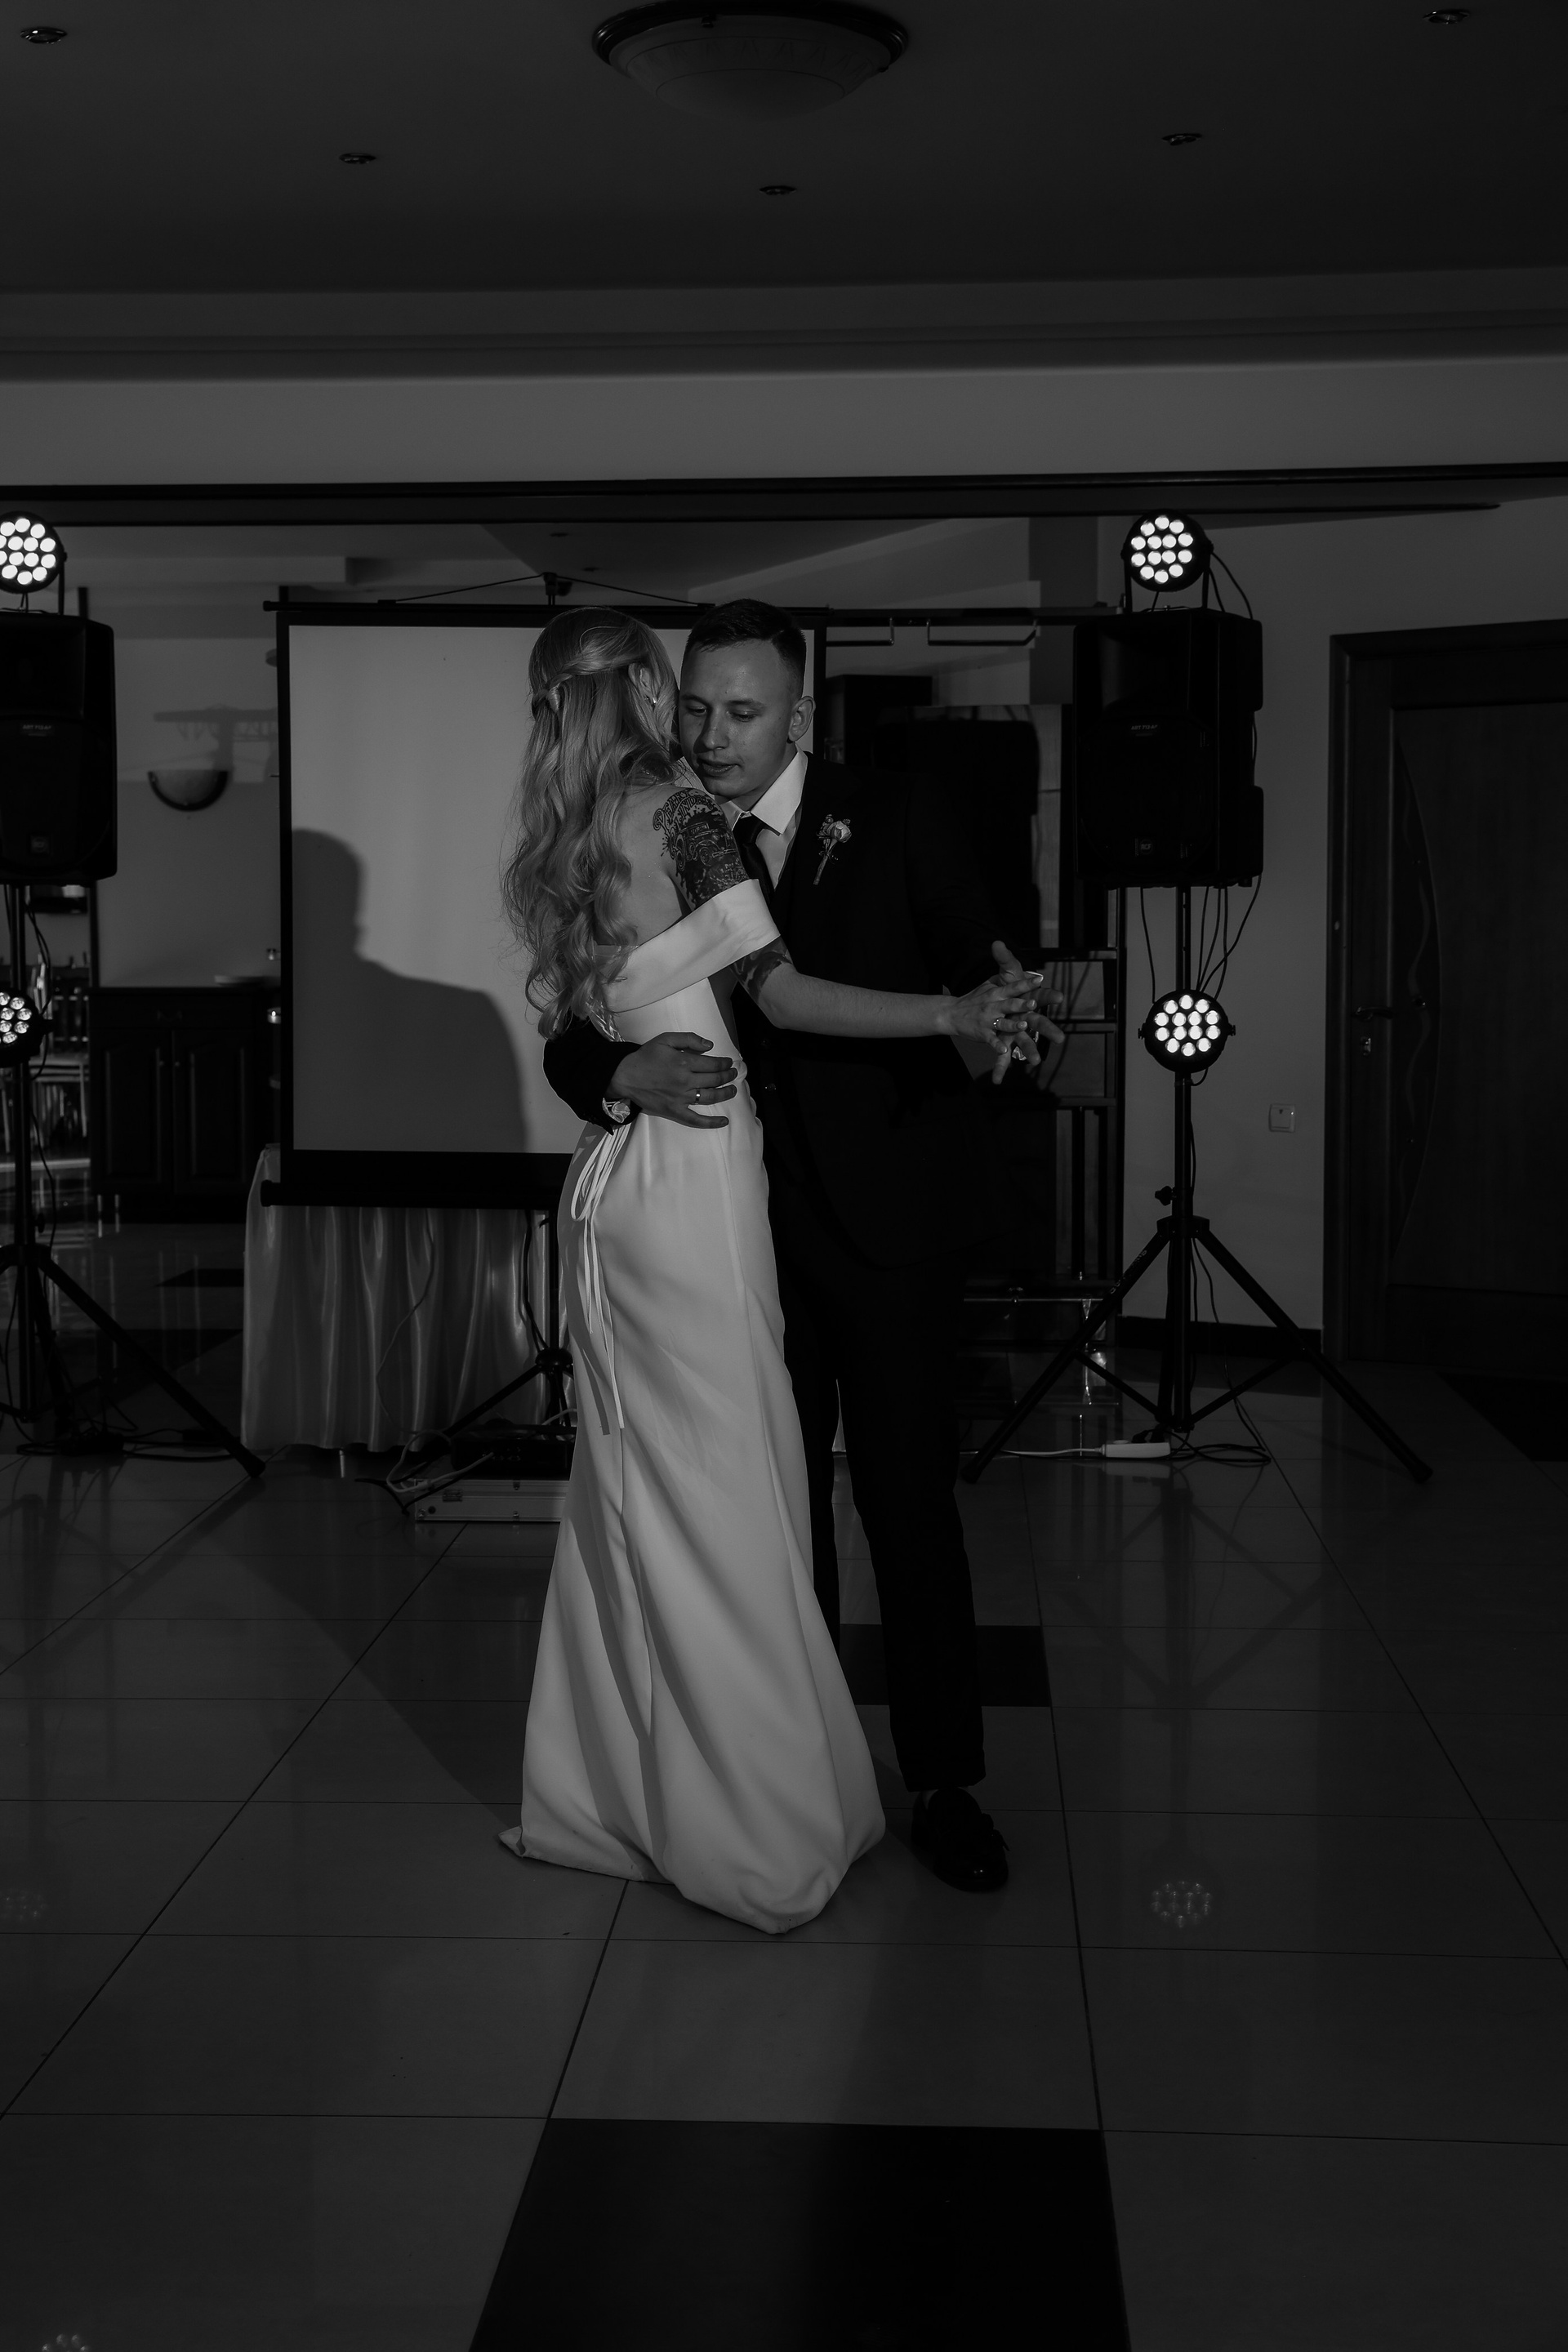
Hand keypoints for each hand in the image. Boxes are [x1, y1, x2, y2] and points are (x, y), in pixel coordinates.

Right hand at [610, 1032, 736, 1129]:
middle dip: (728, 1076)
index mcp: (685, 1062)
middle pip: (715, 1080)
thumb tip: (710, 1045)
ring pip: (711, 1097)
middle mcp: (686, 1081)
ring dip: (726, 1093)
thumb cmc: (644, 1057)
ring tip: (733, 1090)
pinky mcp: (675, 1111)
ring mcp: (682, 1098)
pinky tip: (724, 1121)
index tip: (729, 1063)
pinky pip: (696, 1120)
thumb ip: (688, 1039)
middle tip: (733, 1074)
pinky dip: (712, 1122)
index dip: (725, 1063)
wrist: (625, 1077)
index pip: (713, 1064)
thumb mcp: (665, 1039)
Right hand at [942, 962, 1040, 1082]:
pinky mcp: (983, 1034)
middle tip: (1034, 1004)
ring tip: (1023, 1025)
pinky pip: (991, 1040)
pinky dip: (997, 1046)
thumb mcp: (987, 985)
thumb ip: (1003, 979)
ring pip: (1003, 1023)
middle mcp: (993, 1006)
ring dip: (1012, 1025)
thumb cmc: (974, 998)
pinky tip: (1003, 1051)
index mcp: (996, 993)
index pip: (1013, 987)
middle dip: (1022, 1005)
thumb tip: (1020, 968)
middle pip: (1010, 1004)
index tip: (1040, 979)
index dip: (1026, 983)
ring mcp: (988, 1021)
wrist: (951, 1013)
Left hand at [988, 939, 1064, 1079]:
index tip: (1059, 997)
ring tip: (1036, 1062)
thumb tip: (997, 943)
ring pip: (1026, 1042)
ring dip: (1031, 1052)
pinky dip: (1001, 1067)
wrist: (995, 1000)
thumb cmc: (1009, 985)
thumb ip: (1004, 958)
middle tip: (1060, 1038)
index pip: (1043, 995)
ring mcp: (1017, 1031)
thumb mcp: (1006, 972)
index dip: (1051, 996)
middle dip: (1050, 1030)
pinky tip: (998, 1080)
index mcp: (1030, 998)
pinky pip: (1003, 1056)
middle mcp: (1028, 1016)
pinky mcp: (1006, 1041)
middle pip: (1041, 1023)